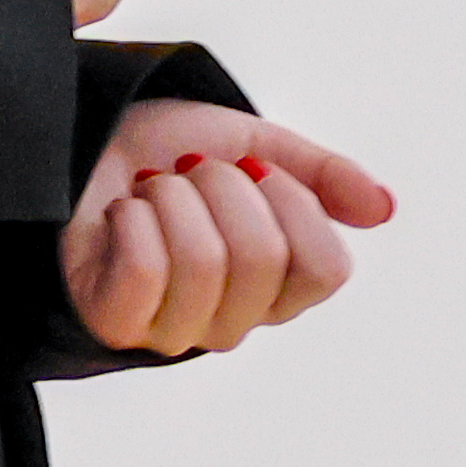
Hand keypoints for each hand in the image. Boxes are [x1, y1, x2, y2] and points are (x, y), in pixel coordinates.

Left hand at [60, 102, 395, 358]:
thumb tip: (384, 209)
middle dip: (219, 185)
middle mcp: (234, 321)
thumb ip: (320, 176)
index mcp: (278, 286)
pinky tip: (123, 213)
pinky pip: (147, 273)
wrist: (80, 136)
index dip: (290, 200)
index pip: (326, 268)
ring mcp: (175, 330)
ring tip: (150, 190)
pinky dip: (134, 220)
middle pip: (264, 257)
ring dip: (171, 198)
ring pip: (205, 262)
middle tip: (185, 172)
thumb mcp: (252, 143)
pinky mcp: (117, 321)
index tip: (248, 167)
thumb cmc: (164, 150)